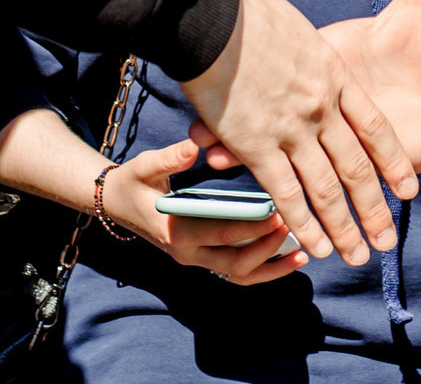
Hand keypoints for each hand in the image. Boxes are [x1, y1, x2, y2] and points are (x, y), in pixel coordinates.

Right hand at [100, 137, 309, 285]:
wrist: (117, 205)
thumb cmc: (133, 182)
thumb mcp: (145, 166)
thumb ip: (169, 158)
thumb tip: (194, 146)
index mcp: (175, 231)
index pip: (219, 234)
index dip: (250, 227)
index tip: (277, 212)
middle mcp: (188, 253)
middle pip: (235, 264)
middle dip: (267, 248)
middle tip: (294, 226)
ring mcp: (197, 260)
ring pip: (240, 275)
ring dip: (271, 268)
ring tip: (303, 254)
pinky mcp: (205, 258)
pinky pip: (238, 272)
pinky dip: (264, 270)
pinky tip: (291, 258)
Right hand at [179, 0, 417, 265]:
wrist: (211, 12)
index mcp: (331, 73)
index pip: (372, 127)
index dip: (390, 160)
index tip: (405, 188)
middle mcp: (320, 105)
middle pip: (355, 167)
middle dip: (372, 209)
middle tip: (385, 242)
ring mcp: (292, 127)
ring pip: (326, 188)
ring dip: (342, 226)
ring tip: (356, 257)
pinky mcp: (259, 145)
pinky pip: (286, 192)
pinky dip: (300, 222)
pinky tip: (310, 245)